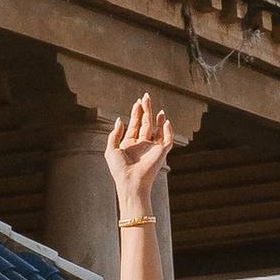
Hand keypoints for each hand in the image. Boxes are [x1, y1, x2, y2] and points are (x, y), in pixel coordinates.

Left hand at [103, 91, 174, 214]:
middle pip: (145, 123)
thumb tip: (119, 119)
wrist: (130, 183)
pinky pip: (168, 139)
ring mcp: (152, 148)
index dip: (136, 113)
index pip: (135, 124)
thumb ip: (114, 134)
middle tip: (146, 97)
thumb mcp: (111, 150)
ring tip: (155, 106)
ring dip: (157, 118)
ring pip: (157, 129)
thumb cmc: (119, 170)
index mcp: (130, 144)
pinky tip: (165, 120)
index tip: (137, 102)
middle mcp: (142, 145)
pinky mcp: (162, 153)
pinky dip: (168, 130)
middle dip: (145, 110)